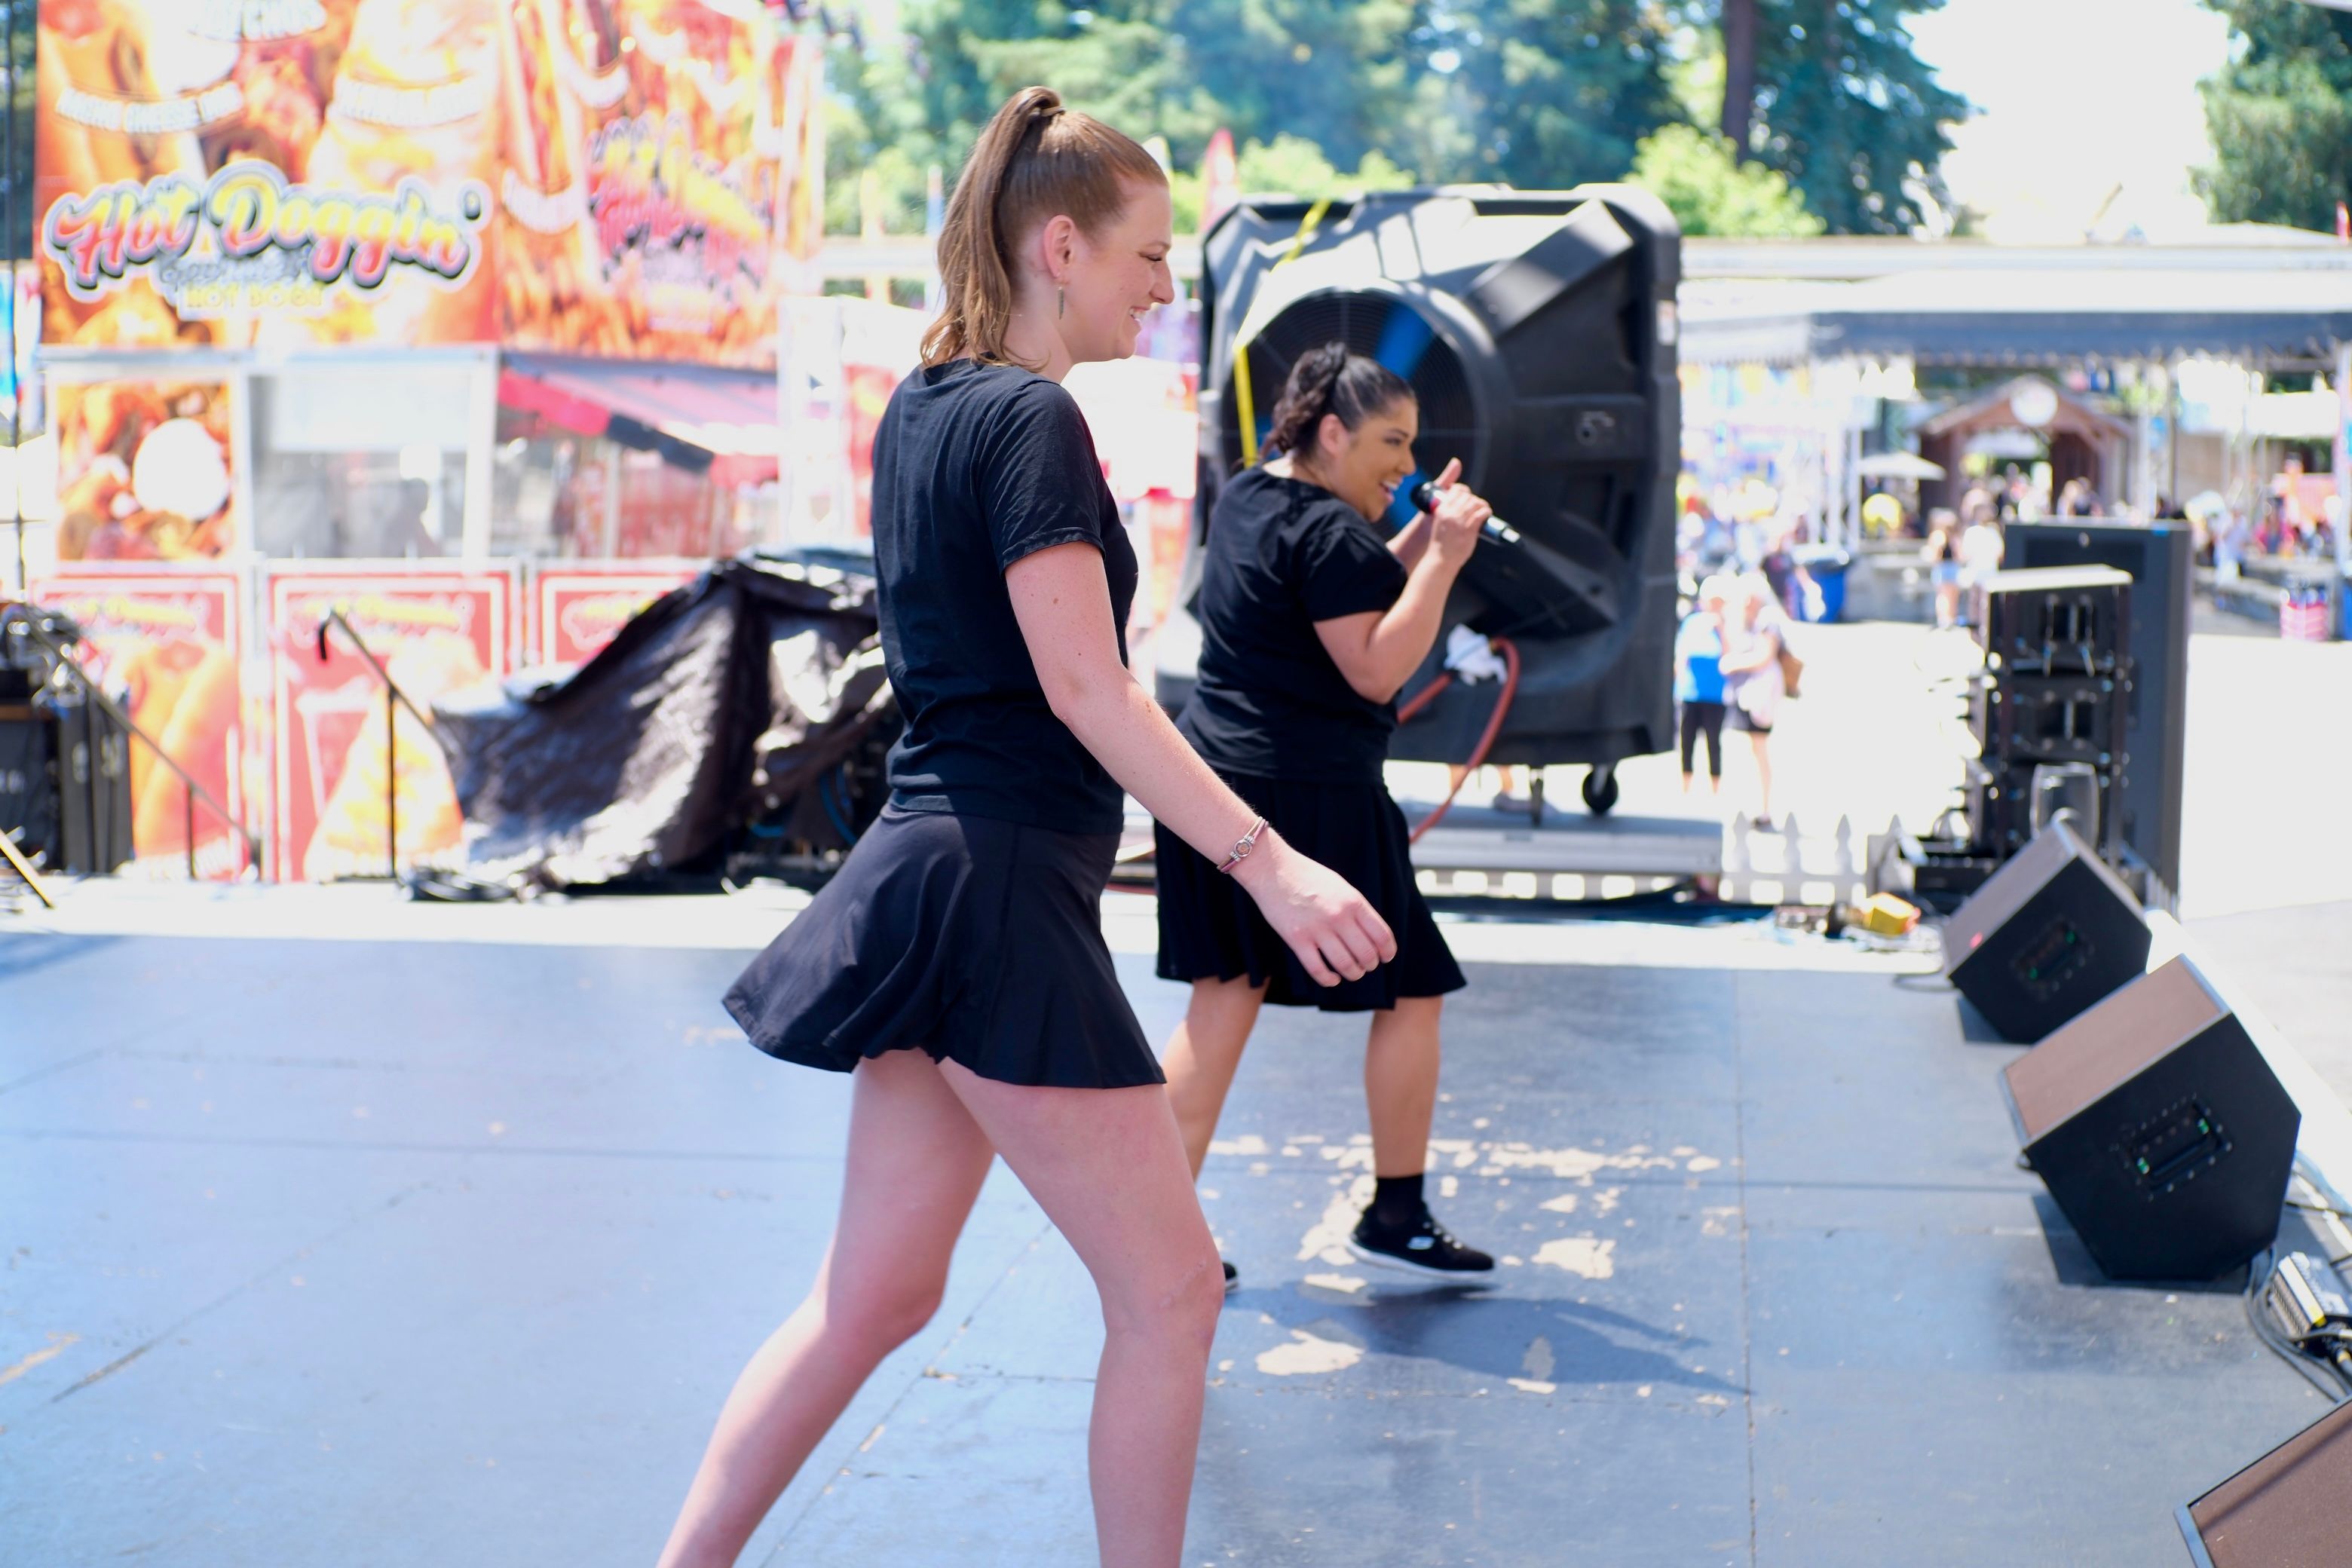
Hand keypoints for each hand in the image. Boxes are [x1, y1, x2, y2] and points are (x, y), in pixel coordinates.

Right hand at [1231, 829, 1396, 986]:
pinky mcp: (1296, 939)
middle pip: (1366, 954)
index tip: (1385, 957)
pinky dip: (1329, 980)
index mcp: (1353, 901)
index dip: (1388, 952)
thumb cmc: (1308, 877)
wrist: (1272, 869)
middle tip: (1366, 966)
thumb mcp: (1341, 887)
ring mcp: (1317, 928)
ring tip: (1351, 973)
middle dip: (1370, 965)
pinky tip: (1332, 979)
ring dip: (1353, 974)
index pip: (1382, 935)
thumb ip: (1356, 909)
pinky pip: (1318, 970)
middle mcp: (1338, 916)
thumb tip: (1372, 937)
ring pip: (1345, 965)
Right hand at [1423, 459, 1491, 567]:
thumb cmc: (1441, 544)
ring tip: (1484, 509)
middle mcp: (1450, 513)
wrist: (1441, 559)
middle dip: (1474, 499)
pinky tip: (1487, 513)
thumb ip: (1448, 515)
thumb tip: (1463, 508)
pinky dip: (1486, 511)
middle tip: (1478, 505)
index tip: (1467, 495)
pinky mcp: (1469, 529)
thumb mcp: (1440, 524)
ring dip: (1482, 504)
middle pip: (1467, 496)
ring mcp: (1460, 521)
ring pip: (1475, 503)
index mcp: (1441, 510)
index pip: (1455, 491)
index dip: (1464, 490)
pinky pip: (1481, 514)